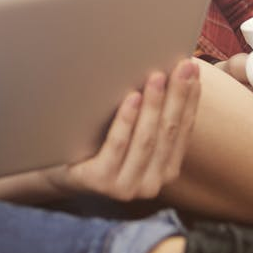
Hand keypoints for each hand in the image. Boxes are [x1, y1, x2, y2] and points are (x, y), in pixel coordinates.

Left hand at [45, 58, 199, 200]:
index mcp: (165, 170)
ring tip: (157, 77)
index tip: (193, 69)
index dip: (190, 99)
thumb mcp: (130, 133)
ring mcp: (127, 186)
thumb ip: (150, 116)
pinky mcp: (101, 182)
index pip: (183, 130)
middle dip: (177, 96)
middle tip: (182, 66)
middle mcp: (151, 183)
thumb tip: (168, 72)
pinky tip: (131, 97)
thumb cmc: (97, 144)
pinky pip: (117, 146)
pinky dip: (126, 121)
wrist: (58, 171)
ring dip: (154, 106)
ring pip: (146, 139)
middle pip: (168, 132)